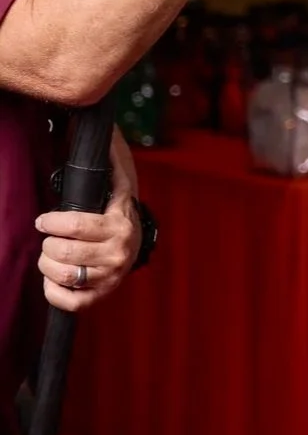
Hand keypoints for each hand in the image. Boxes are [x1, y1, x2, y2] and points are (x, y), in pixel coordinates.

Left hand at [37, 128, 141, 310]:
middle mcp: (119, 253)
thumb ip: (110, 162)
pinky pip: (69, 302)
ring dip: (47, 265)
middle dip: (48, 244)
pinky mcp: (101, 296)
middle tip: (49, 239)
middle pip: (63, 253)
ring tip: (50, 256)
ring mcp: (110, 277)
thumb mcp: (116, 188)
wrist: (135, 245)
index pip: (76, 226)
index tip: (44, 220)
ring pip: (63, 275)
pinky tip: (53, 279)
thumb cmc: (116, 215)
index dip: (52, 223)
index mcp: (120, 225)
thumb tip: (105, 132)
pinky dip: (53, 291)